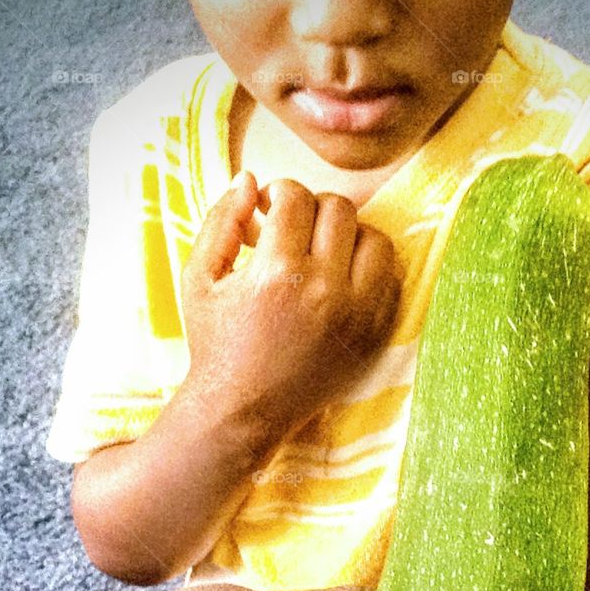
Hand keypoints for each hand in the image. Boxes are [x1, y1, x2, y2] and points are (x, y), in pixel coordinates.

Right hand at [181, 172, 401, 434]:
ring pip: (376, 240)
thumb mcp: (199, 279)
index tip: (269, 211)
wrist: (242, 412)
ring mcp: (356, 317)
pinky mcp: (373, 337)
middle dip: (313, 210)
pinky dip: (369, 271)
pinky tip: (340, 281)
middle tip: (294, 231)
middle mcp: (323, 292)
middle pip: (340, 210)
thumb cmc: (216, 343)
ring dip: (349, 236)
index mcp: (276, 274)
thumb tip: (250, 179)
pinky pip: (390, 281)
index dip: (279, 193)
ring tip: (322, 253)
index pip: (296, 196)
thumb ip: (221, 221)